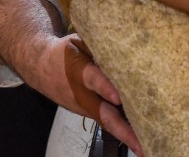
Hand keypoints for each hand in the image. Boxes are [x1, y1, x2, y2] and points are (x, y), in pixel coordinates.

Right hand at [41, 34, 143, 155]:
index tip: (118, 97)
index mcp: (77, 70)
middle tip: (141, 144)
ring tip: (147, 147)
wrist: (41, 67)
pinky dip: (124, 130)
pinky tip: (141, 137)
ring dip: (127, 135)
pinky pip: (108, 121)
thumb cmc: (66, 52)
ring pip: (108, 122)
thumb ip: (100, 47)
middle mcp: (81, 95)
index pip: (92, 79)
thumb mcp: (79, 42)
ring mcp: (85, 108)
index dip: (104, 87)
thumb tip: (125, 48)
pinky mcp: (89, 113)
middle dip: (123, 130)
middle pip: (104, 114)